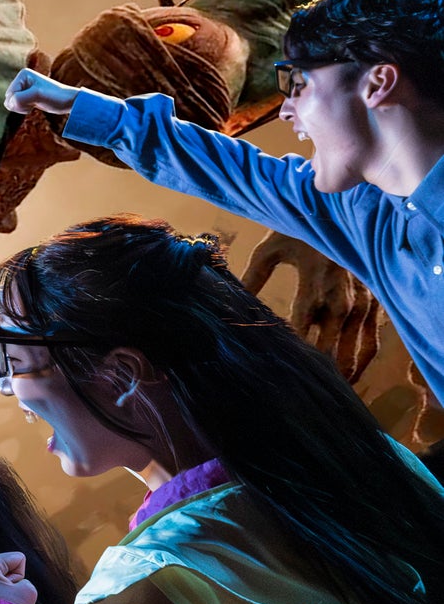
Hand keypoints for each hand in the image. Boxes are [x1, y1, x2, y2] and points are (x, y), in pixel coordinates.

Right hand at [4, 68, 81, 115]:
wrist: (68, 101)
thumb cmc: (55, 96)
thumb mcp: (37, 95)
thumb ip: (20, 98)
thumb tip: (9, 103)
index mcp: (22, 74)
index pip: (10, 94)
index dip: (20, 101)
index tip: (35, 99)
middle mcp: (21, 79)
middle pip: (8, 99)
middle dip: (20, 105)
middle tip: (35, 102)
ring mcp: (23, 88)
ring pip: (11, 103)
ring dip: (21, 108)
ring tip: (35, 103)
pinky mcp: (26, 95)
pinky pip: (15, 106)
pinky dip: (23, 109)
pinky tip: (34, 106)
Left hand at [241, 231, 380, 383]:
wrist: (339, 212)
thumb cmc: (298, 230)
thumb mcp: (269, 250)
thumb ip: (251, 278)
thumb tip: (229, 300)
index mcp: (313, 284)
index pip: (300, 327)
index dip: (289, 350)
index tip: (273, 369)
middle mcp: (340, 298)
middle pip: (328, 346)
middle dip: (315, 369)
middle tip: (297, 391)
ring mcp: (361, 303)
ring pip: (355, 349)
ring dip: (342, 372)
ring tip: (326, 391)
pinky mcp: (374, 303)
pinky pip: (373, 340)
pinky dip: (362, 360)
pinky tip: (350, 375)